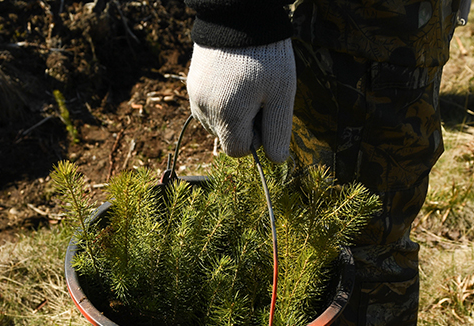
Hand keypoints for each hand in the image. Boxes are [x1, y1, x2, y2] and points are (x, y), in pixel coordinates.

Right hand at [186, 39, 295, 162]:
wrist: (239, 16)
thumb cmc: (267, 57)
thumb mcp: (282, 94)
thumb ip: (278, 131)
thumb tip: (276, 160)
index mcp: (227, 116)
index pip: (239, 151)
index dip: (257, 139)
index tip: (266, 113)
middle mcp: (204, 110)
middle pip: (227, 137)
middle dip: (245, 125)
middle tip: (260, 96)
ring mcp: (195, 97)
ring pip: (216, 123)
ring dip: (234, 114)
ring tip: (246, 85)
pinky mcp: (192, 84)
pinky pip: (208, 106)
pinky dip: (222, 101)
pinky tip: (233, 79)